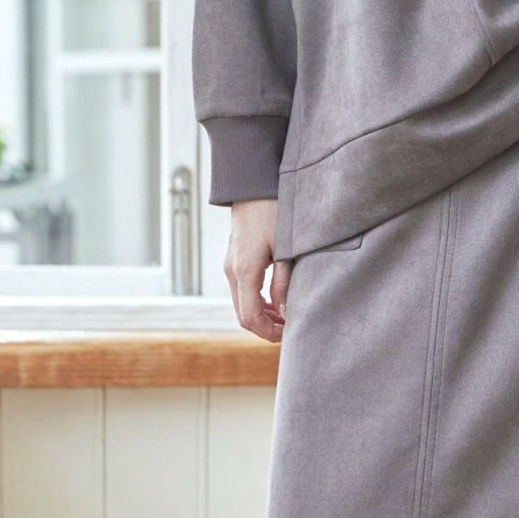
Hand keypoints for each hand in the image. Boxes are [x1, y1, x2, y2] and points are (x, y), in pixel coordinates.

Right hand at [224, 198, 292, 343]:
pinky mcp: (233, 260)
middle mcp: (232, 271)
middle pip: (243, 315)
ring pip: (241, 304)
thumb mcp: (285, 249)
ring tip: (285, 316)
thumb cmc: (273, 211)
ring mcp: (229, 265)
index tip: (288, 333)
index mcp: (244, 270)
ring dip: (262, 315)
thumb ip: (284, 283)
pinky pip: (241, 291)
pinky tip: (275, 300)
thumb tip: (285, 313)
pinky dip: (257, 302)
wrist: (252, 184)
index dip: (269, 332)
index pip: (250, 318)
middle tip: (289, 329)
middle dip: (265, 327)